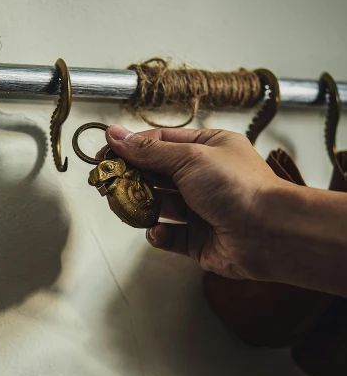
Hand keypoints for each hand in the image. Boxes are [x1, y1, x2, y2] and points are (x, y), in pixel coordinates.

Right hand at [104, 124, 282, 279]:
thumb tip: (116, 135)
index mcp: (208, 148)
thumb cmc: (239, 188)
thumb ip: (149, 150)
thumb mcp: (189, 157)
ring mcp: (202, 210)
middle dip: (132, 180)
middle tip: (109, 183)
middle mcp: (205, 177)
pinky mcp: (200, 240)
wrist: (269, 233)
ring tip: (128, 207)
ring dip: (142, 208)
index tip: (106, 154)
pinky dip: (159, 235)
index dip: (131, 148)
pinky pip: (170, 237)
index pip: (160, 143)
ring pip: (159, 207)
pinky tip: (158, 232)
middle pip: (156, 175)